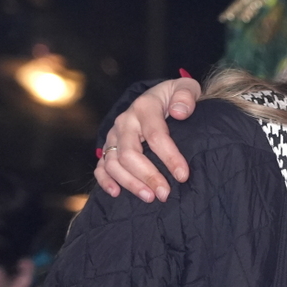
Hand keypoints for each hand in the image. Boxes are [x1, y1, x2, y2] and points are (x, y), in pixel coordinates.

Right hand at [94, 77, 201, 201]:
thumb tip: (179, 113)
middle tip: (165, 194)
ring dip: (130, 183)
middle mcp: (125, 121)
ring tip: (149, 198)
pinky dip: (105, 180)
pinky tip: (116, 193)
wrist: (158, 97)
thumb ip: (186, 96)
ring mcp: (114, 135)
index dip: (169, 157)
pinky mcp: (109, 147)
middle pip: (130, 153)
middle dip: (148, 176)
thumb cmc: (175, 97)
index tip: (183, 175)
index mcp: (144, 107)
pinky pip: (100, 166)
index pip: (155, 135)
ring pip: (114, 163)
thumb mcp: (186, 88)